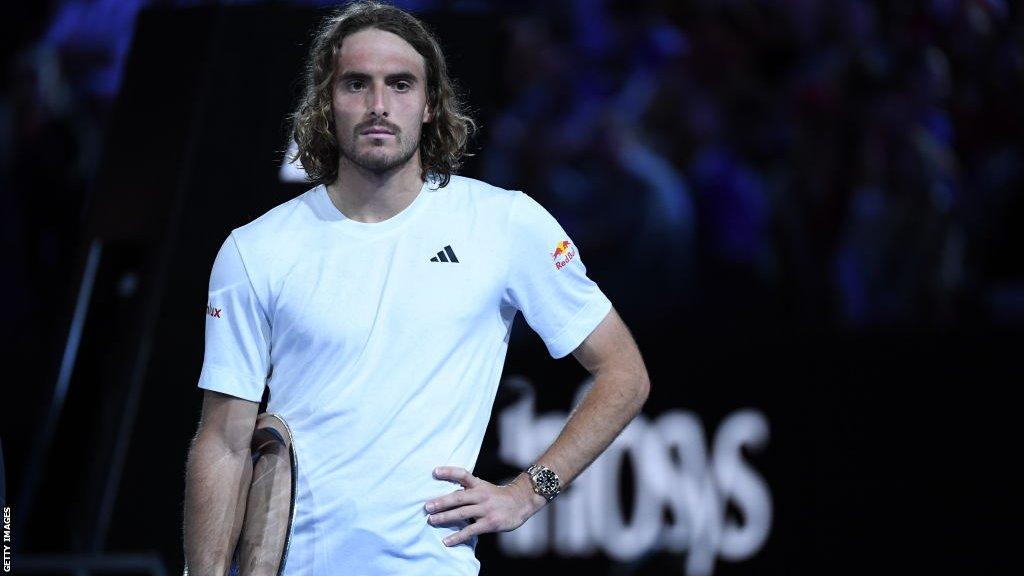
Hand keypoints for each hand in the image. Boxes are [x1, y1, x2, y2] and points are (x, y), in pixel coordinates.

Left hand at [425, 466, 547, 546]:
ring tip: (431, 520)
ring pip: (461, 513)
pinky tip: (446, 541)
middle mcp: (481, 495)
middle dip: (441, 502)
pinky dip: (457, 537)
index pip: (462, 474)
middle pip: (458, 497)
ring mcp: (485, 509)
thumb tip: (447, 494)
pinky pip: (470, 531)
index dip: (449, 472)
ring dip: (445, 517)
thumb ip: (469, 489)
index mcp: (479, 484)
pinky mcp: (489, 523)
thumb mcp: (485, 487)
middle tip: (427, 506)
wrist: (521, 502)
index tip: (435, 472)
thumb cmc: (498, 496)